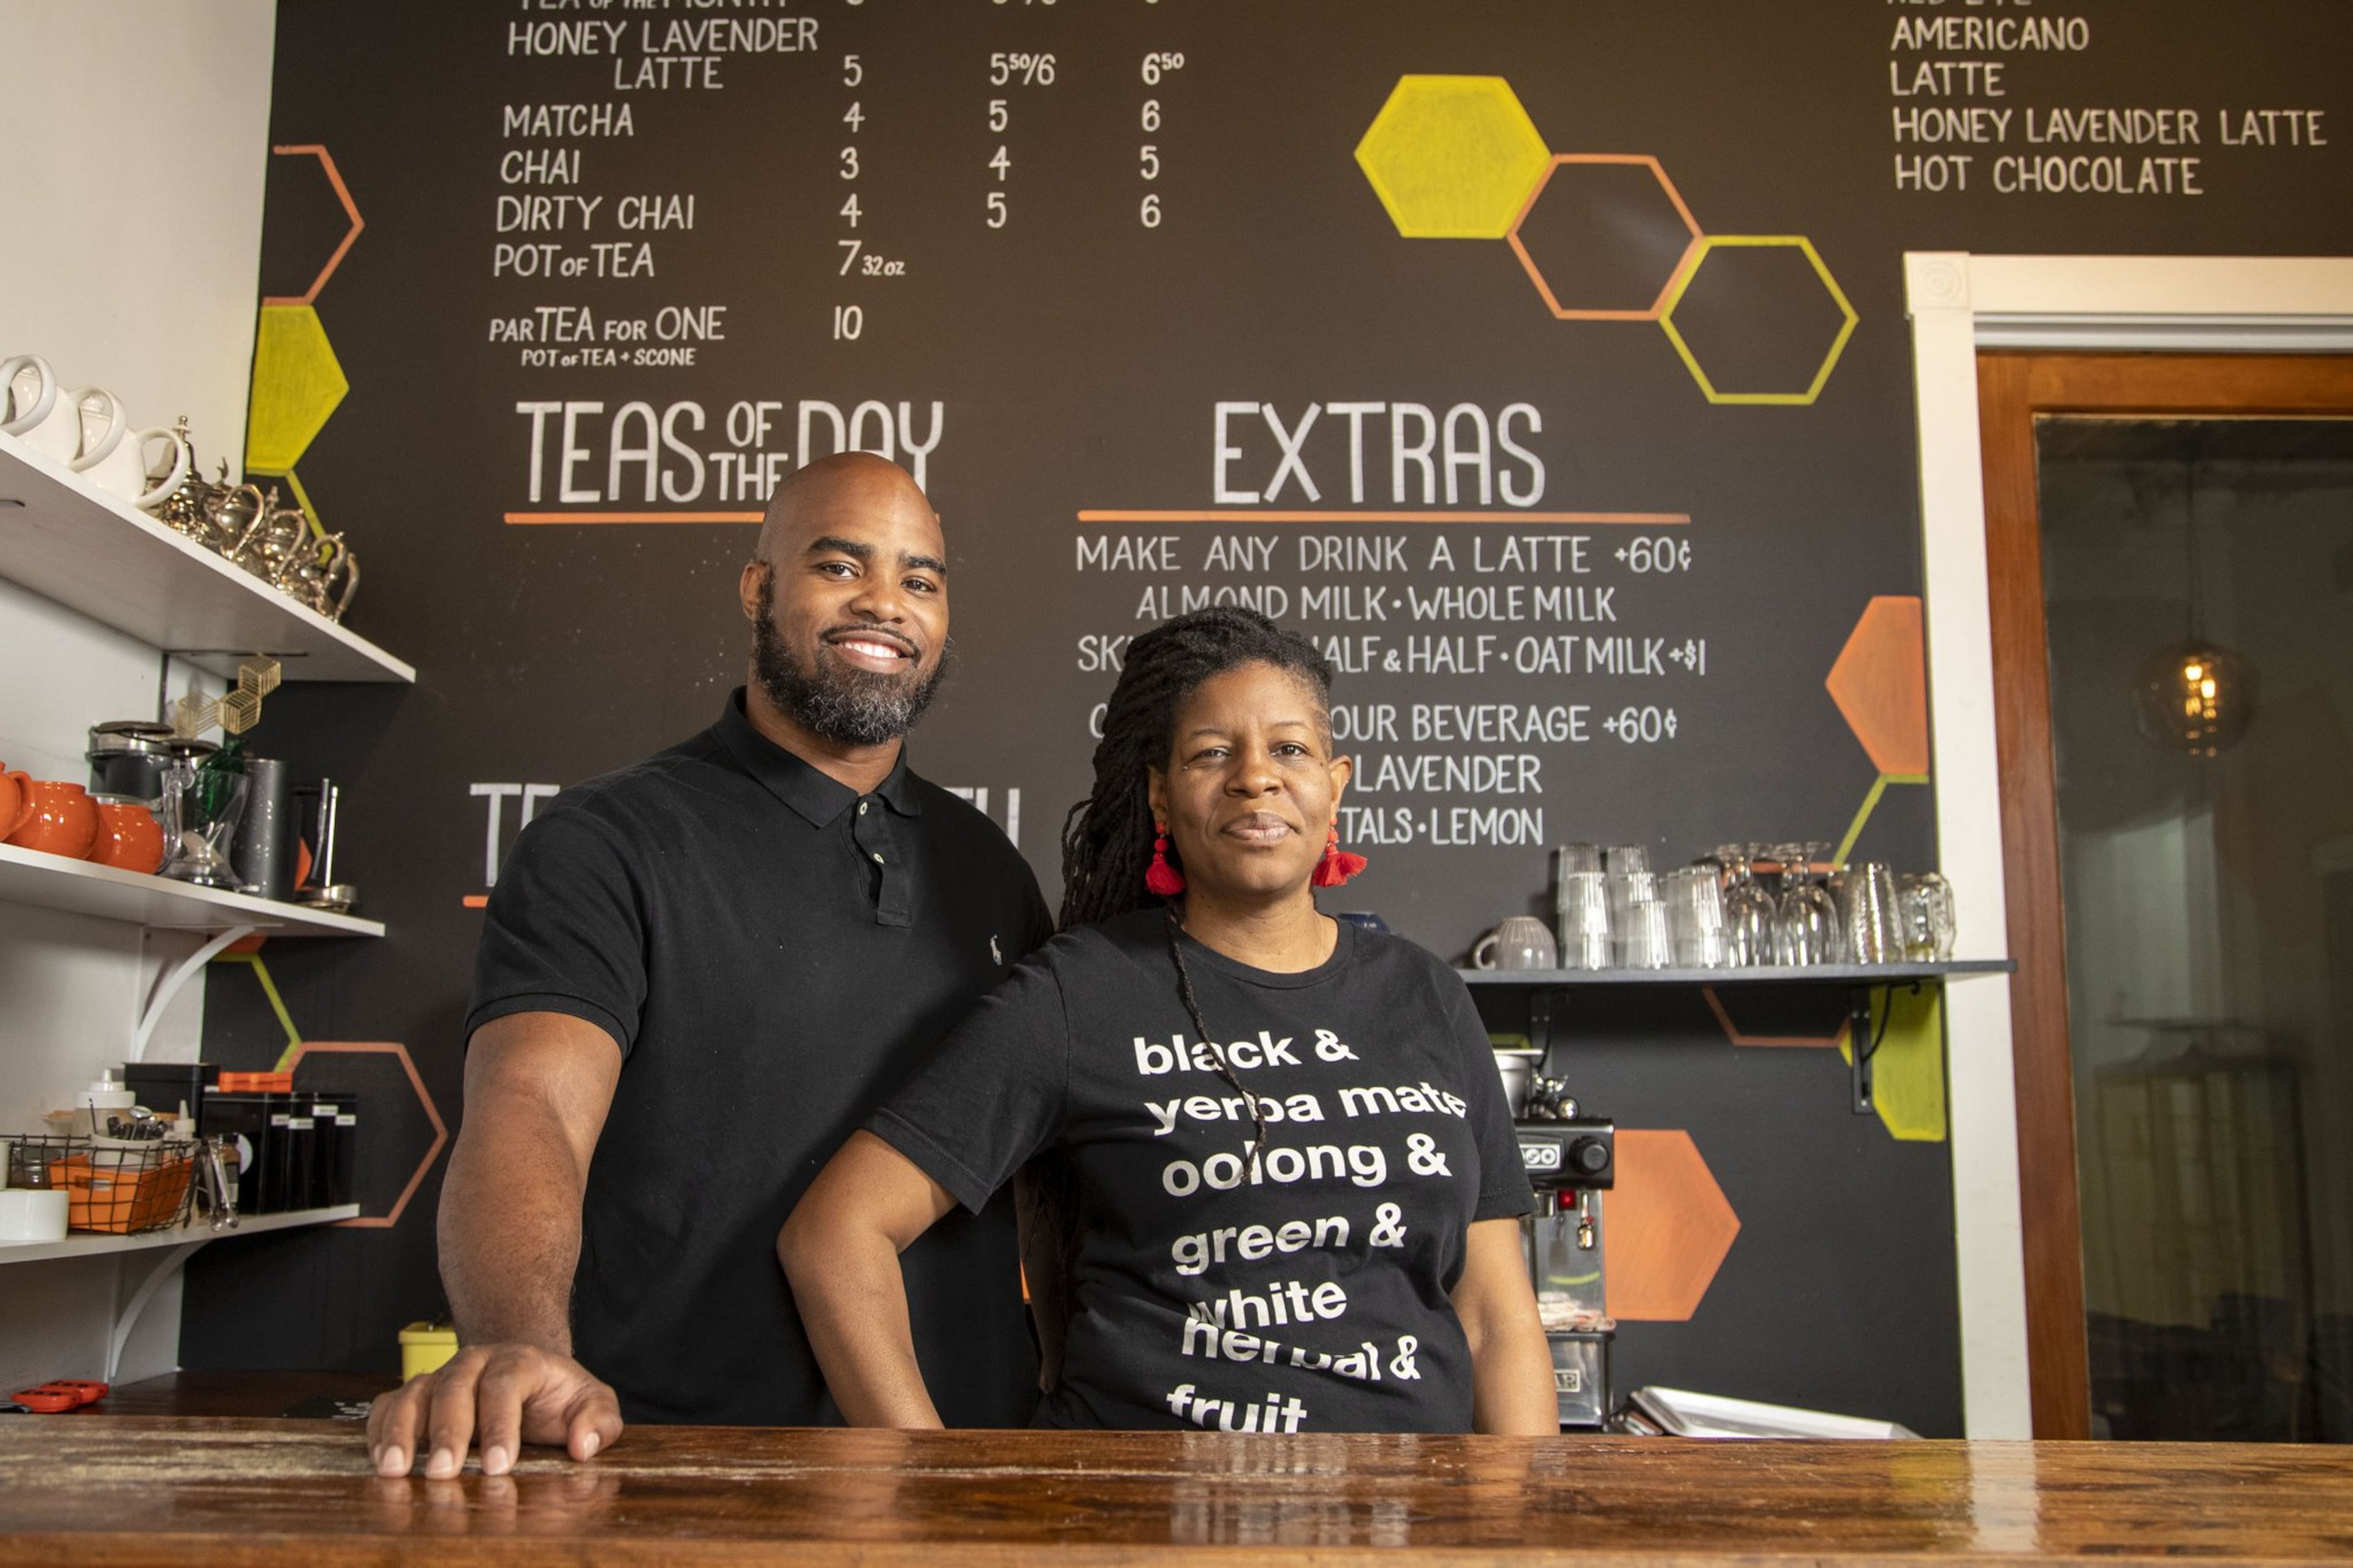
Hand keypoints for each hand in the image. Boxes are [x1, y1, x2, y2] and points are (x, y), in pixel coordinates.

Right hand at [367, 1344, 622, 1478]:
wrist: (527, 1375)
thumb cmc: (559, 1396)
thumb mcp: (593, 1403)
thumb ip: (599, 1421)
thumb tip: (584, 1445)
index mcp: (519, 1360)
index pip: (505, 1385)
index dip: (500, 1425)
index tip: (500, 1465)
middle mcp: (475, 1362)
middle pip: (455, 1388)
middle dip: (447, 1432)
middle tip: (443, 1473)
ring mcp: (442, 1376)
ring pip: (414, 1393)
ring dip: (401, 1431)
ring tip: (395, 1469)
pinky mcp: (417, 1395)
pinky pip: (388, 1404)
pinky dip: (379, 1429)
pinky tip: (379, 1458)